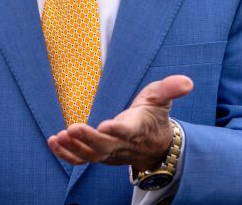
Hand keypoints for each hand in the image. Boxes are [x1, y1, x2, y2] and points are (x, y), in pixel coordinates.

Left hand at [47, 75, 192, 170]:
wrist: (154, 145)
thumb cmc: (154, 116)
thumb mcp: (162, 98)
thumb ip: (171, 88)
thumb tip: (187, 82)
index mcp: (137, 128)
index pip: (128, 131)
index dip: (118, 130)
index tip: (107, 126)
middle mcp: (122, 144)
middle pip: (105, 146)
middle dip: (88, 140)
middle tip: (72, 129)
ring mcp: (110, 153)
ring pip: (91, 156)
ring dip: (74, 148)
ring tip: (59, 138)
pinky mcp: (100, 156)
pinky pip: (82, 159)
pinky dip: (67, 155)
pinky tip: (54, 142)